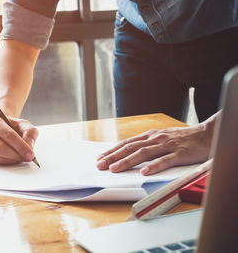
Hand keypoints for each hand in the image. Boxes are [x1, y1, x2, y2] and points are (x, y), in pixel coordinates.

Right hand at [0, 115, 37, 163]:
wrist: (0, 128)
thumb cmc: (11, 127)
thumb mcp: (23, 125)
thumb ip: (30, 133)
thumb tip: (29, 146)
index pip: (9, 135)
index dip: (21, 146)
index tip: (31, 154)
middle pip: (2, 148)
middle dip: (17, 155)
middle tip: (28, 158)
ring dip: (13, 160)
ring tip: (21, 157)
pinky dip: (7, 162)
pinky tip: (12, 158)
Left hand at [96, 118, 215, 174]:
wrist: (206, 134)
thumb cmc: (183, 138)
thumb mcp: (161, 138)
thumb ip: (147, 144)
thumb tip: (129, 153)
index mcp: (150, 136)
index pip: (127, 143)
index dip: (112, 151)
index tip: (100, 158)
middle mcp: (155, 139)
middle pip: (130, 148)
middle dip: (113, 157)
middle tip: (100, 165)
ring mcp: (167, 146)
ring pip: (143, 153)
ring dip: (127, 161)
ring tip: (115, 169)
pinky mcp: (179, 153)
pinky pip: (165, 160)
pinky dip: (154, 166)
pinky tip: (144, 172)